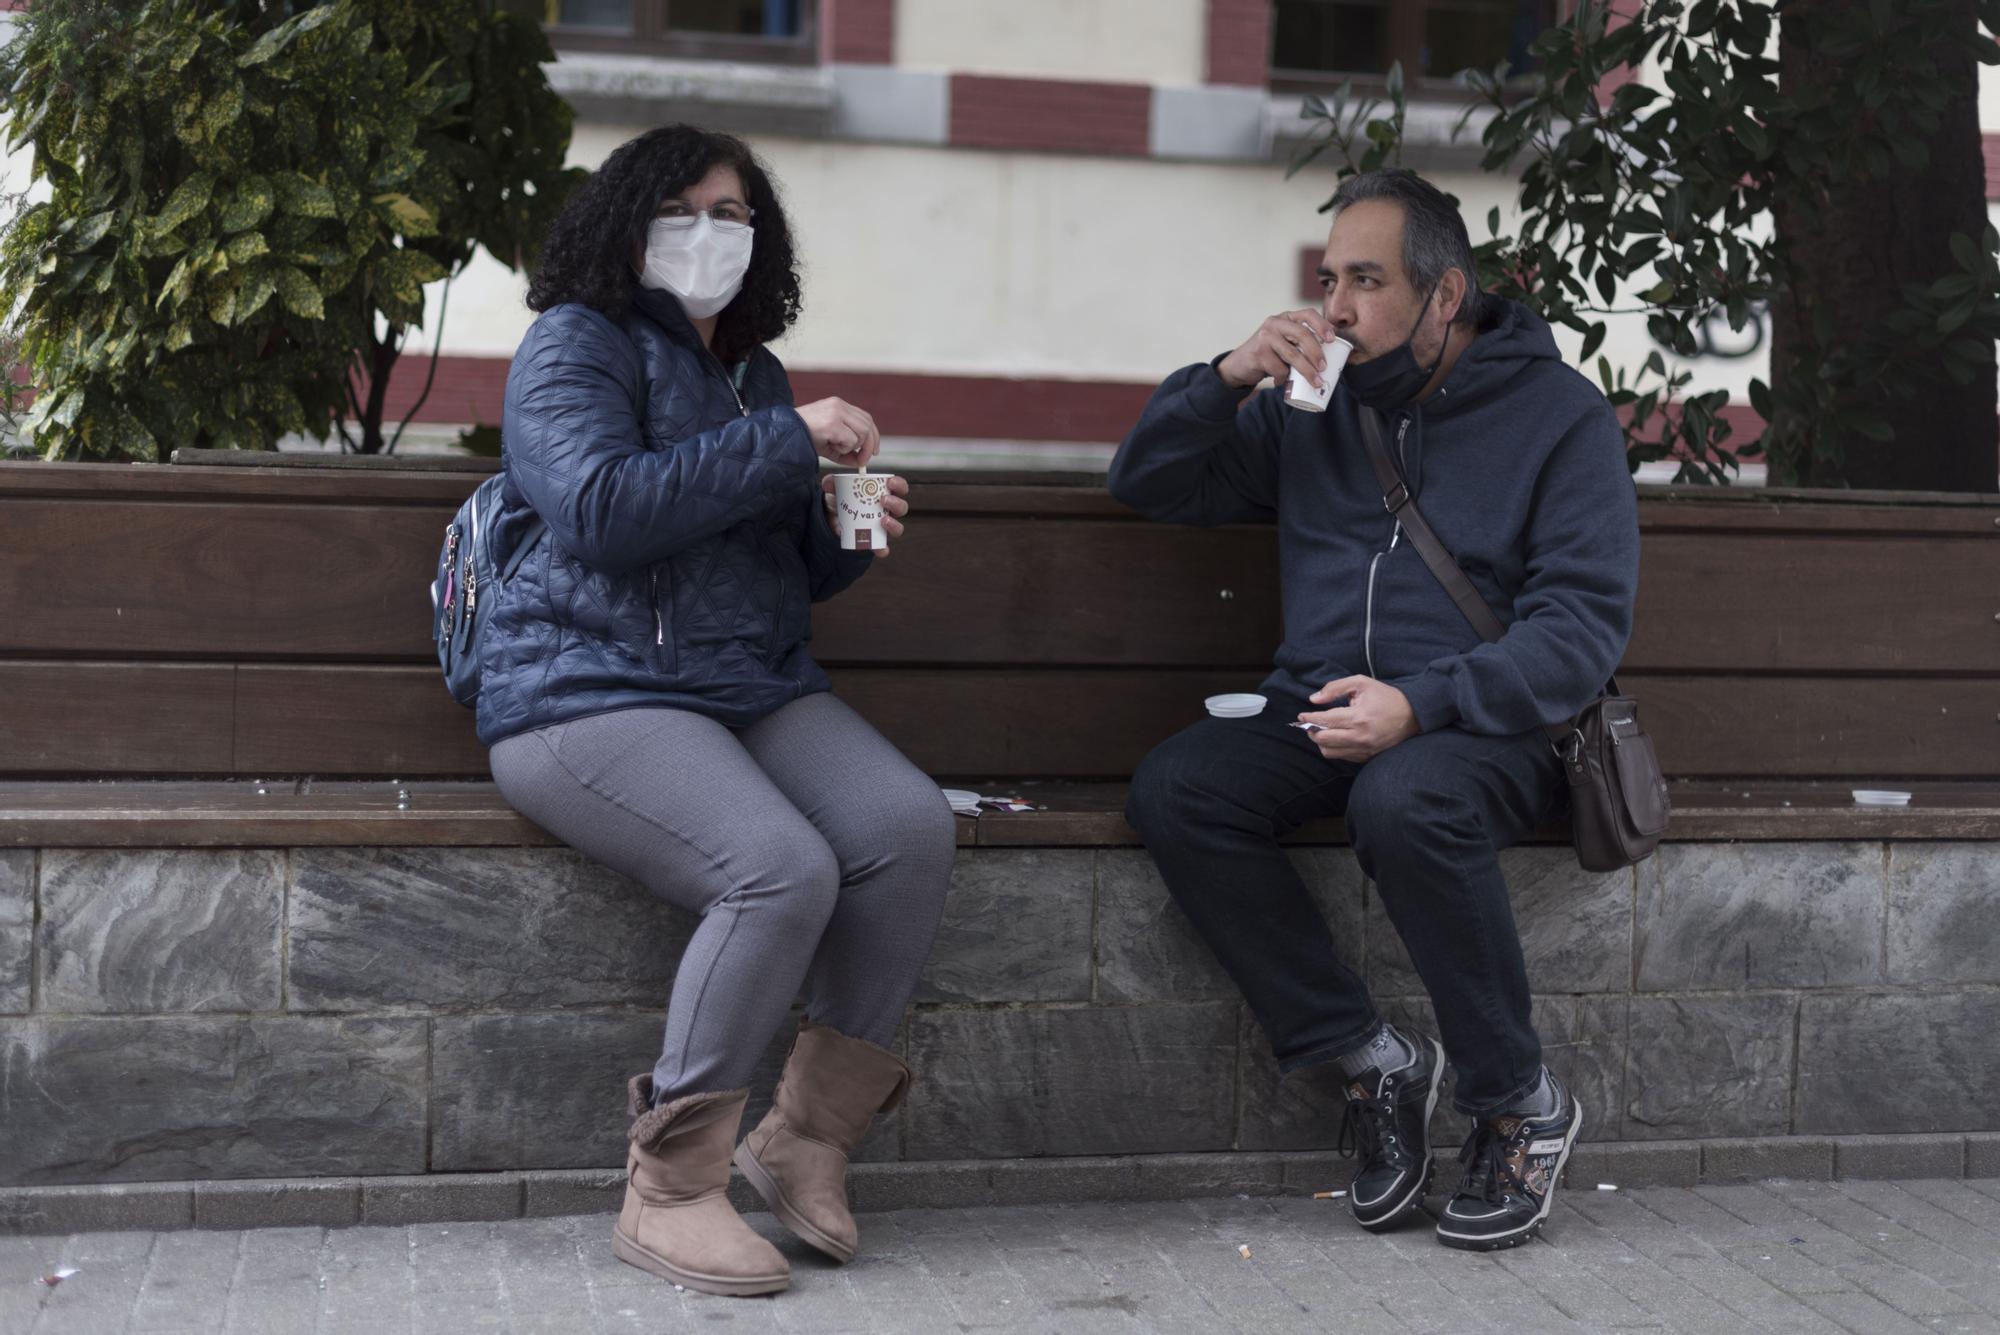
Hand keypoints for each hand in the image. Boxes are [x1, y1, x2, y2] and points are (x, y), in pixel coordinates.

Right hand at [796, 397, 880, 469]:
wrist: (783, 434)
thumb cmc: (803, 437)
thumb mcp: (828, 442)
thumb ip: (846, 451)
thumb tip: (861, 462)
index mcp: (838, 405)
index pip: (866, 418)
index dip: (873, 435)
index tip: (873, 451)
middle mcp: (839, 405)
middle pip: (868, 424)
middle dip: (869, 446)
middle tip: (863, 461)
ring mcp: (836, 412)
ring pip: (862, 432)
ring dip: (854, 446)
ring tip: (837, 448)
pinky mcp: (832, 423)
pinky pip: (851, 440)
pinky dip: (844, 448)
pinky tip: (830, 446)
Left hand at [821, 473, 908, 558]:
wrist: (832, 518)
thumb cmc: (843, 499)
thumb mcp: (837, 489)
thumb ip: (832, 483)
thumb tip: (828, 482)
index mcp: (884, 494)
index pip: (900, 488)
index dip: (899, 484)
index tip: (890, 482)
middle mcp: (887, 511)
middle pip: (902, 508)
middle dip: (896, 503)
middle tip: (883, 500)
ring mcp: (882, 527)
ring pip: (898, 528)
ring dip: (894, 524)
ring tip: (883, 520)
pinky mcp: (874, 541)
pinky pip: (883, 548)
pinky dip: (883, 549)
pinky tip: (880, 549)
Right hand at [1217, 309, 1340, 390]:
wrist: (1239, 365)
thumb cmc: (1269, 355)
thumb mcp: (1285, 343)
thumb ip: (1300, 344)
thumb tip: (1332, 357)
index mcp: (1286, 318)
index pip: (1308, 313)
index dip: (1322, 325)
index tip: (1332, 339)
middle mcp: (1275, 323)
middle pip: (1302, 335)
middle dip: (1316, 353)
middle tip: (1324, 368)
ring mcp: (1265, 336)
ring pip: (1292, 355)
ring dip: (1306, 371)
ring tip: (1316, 382)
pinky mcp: (1258, 352)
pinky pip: (1278, 368)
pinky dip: (1283, 378)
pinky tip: (1280, 381)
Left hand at [1296, 675, 1418, 761]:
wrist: (1413, 715)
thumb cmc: (1386, 696)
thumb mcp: (1362, 683)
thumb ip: (1335, 688)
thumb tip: (1314, 699)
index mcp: (1359, 717)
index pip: (1325, 721)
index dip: (1310, 718)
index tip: (1302, 715)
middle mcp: (1360, 736)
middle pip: (1323, 740)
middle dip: (1311, 731)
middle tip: (1309, 723)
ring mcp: (1364, 749)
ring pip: (1330, 752)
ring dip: (1320, 742)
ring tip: (1321, 730)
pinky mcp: (1367, 756)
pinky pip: (1342, 756)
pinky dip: (1334, 748)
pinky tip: (1335, 737)